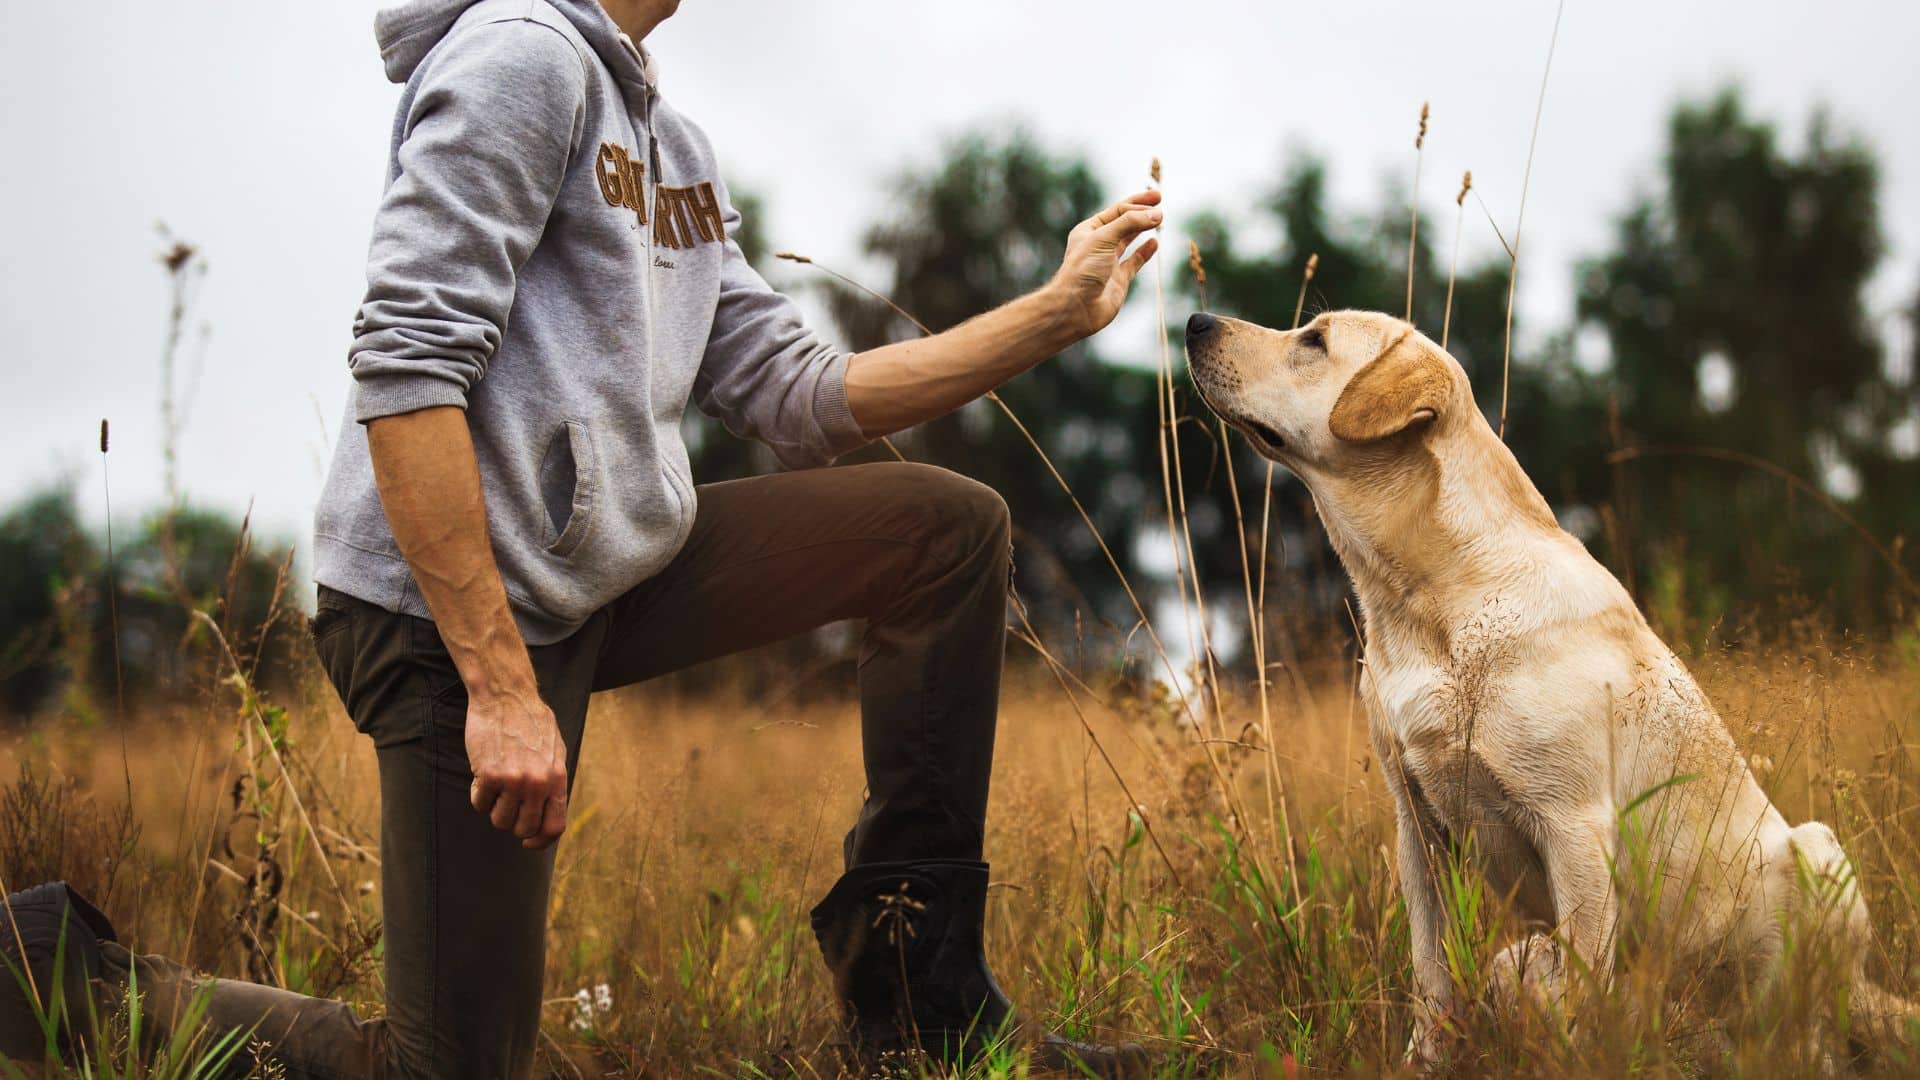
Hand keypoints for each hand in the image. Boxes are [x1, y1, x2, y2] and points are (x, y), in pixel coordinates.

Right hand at [465, 689, 569, 849]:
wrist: (505, 696)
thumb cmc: (530, 722)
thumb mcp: (554, 751)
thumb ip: (552, 782)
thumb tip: (548, 812)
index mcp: (556, 779)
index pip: (554, 827)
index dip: (540, 842)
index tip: (528, 842)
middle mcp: (537, 784)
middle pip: (524, 829)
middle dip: (514, 823)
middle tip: (507, 805)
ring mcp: (513, 781)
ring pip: (499, 821)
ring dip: (494, 808)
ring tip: (496, 785)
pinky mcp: (488, 774)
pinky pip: (479, 804)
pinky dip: (478, 795)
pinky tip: (482, 775)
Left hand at [1048, 189, 1162, 337]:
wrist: (1076, 308)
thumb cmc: (1082, 271)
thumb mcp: (1104, 239)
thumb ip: (1130, 224)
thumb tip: (1157, 214)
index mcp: (1089, 231)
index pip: (1117, 211)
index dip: (1137, 204)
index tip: (1157, 201)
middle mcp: (1098, 245)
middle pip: (1123, 222)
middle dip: (1141, 212)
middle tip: (1159, 200)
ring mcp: (1109, 262)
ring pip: (1129, 240)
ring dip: (1143, 228)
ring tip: (1159, 219)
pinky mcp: (1118, 279)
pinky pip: (1134, 261)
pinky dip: (1145, 252)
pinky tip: (1154, 243)